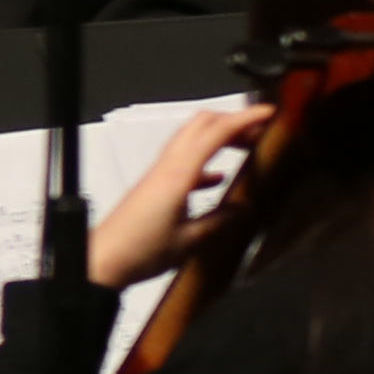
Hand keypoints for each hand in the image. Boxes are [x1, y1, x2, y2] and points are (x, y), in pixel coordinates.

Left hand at [90, 101, 267, 288]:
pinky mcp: (154, 185)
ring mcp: (159, 173)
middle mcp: (168, 165)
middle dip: (232, 121)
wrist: (102, 261)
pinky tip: (220, 178)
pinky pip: (184, 162)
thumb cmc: (145, 251)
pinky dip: (205, 162)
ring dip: (219, 137)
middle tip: (262, 132)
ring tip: (248, 148)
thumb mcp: (190, 242)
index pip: (215, 133)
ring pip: (191, 140)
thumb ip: (220, 221)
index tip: (271, 113)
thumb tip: (248, 206)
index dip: (244, 119)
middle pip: (200, 125)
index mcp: (179, 174)